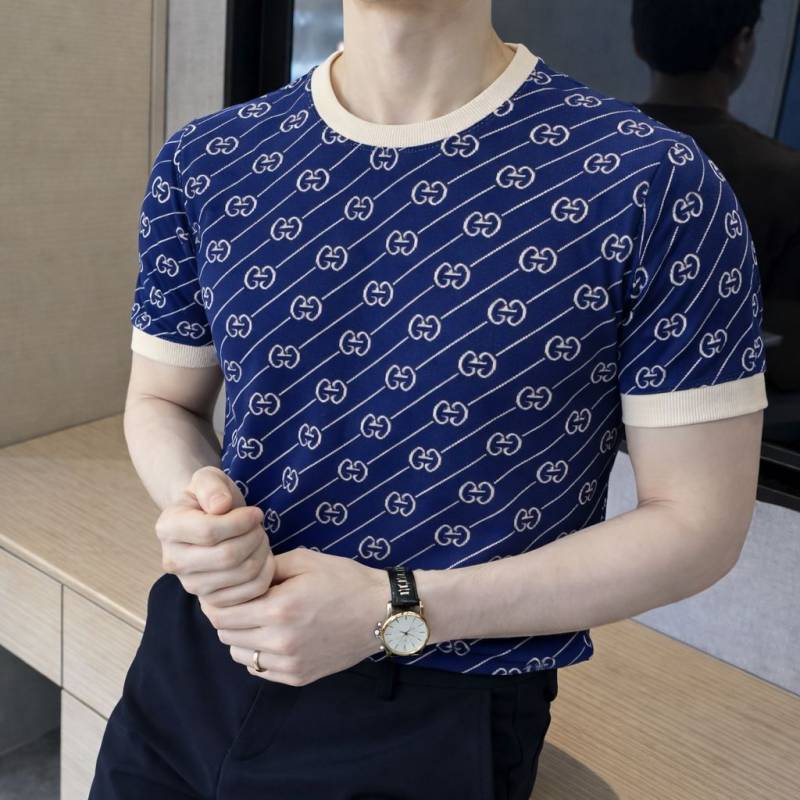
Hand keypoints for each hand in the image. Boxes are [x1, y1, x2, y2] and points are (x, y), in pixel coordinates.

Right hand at [156, 465, 273, 606]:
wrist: (210, 521)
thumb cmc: (211, 497)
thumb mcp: (209, 478)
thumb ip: (211, 485)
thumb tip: (220, 506)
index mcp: (167, 528)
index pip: (209, 532)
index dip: (241, 522)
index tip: (255, 512)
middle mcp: (173, 561)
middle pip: (227, 556)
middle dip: (254, 537)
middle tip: (259, 526)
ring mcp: (191, 586)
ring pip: (242, 574)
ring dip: (262, 552)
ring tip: (259, 538)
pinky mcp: (211, 601)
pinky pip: (251, 592)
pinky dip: (266, 572)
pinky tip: (262, 557)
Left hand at [201, 547, 387, 685]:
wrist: (380, 612)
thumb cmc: (344, 580)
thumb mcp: (304, 561)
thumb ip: (265, 568)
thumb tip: (238, 576)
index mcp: (278, 609)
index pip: (221, 613)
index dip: (216, 599)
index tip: (222, 589)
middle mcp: (279, 642)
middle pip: (226, 634)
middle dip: (227, 616)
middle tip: (241, 600)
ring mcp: (289, 664)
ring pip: (239, 655)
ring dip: (241, 636)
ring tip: (258, 618)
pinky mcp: (298, 677)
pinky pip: (260, 669)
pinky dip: (258, 653)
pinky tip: (273, 635)